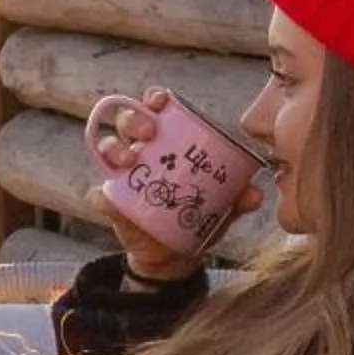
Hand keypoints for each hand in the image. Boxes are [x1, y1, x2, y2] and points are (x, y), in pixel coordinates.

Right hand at [87, 89, 263, 281]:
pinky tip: (109, 201)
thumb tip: (255, 193)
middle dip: (133, 119)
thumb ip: (237, 199)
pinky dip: (101, 197)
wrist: (175, 255)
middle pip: (127, 121)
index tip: (161, 101)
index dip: (154, 99)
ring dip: (114, 149)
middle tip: (147, 132)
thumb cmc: (196, 217)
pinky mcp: (111, 204)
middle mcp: (140, 152)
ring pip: (107, 148)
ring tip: (128, 160)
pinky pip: (98, 196)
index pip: (155, 110)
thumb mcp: (220, 207)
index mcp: (166, 142)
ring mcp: (121, 176)